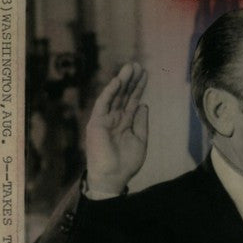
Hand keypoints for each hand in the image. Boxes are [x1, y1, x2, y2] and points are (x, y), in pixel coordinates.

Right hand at [85, 62, 148, 194]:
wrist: (113, 177)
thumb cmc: (126, 162)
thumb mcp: (140, 140)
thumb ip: (141, 122)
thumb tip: (143, 105)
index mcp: (125, 122)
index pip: (132, 100)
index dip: (138, 87)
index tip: (145, 74)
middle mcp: (114, 118)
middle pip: (124, 95)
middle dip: (131, 80)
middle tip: (138, 65)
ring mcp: (105, 119)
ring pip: (114, 96)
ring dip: (122, 81)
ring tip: (130, 67)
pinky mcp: (96, 123)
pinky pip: (103, 104)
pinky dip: (110, 92)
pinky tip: (118, 81)